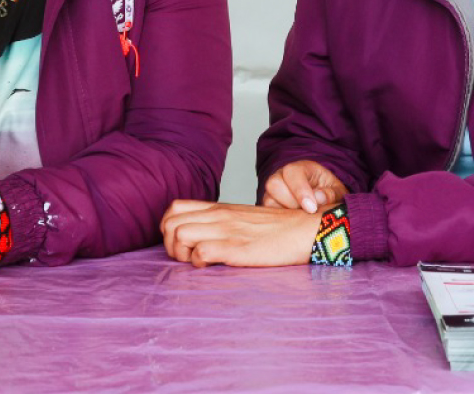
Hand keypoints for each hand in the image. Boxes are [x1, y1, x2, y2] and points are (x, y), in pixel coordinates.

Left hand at [160, 200, 320, 267]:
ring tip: (198, 262)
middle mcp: (219, 216)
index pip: (174, 209)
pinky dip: (199, 262)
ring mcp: (226, 230)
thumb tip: (202, 237)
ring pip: (179, 234)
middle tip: (187, 257)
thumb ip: (222, 222)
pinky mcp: (236, 247)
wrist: (305, 230)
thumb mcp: (244, 218)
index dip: (169, 229)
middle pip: (169, 223)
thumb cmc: (277, 229)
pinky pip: (200, 252)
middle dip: (170, 244)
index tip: (182, 244)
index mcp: (219, 208)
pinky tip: (213, 265)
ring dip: (181, 253)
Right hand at [260, 160, 347, 213]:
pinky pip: (267, 215)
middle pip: (274, 184)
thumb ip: (331, 193)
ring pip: (268, 201)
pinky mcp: (269, 207)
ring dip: (285, 213)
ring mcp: (273, 192)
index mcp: (301, 168)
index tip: (311, 208)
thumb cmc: (328, 192)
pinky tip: (294, 225)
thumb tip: (319, 198)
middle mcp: (282, 176)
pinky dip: (280, 221)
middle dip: (291, 202)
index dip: (300, 191)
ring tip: (302, 219)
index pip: (292, 172)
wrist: (321, 197)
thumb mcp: (337, 191)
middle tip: (307, 213)